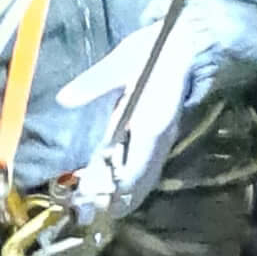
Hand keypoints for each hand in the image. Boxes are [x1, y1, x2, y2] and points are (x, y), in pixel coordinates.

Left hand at [57, 9, 210, 218]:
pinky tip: (113, 184)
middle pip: (139, 183)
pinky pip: (149, 168)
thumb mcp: (123, 59)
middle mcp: (161, 139)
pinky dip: (132, 182)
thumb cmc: (156, 49)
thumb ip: (95, 82)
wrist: (192, 42)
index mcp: (151, 123)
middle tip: (85, 213)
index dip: (110, 190)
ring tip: (95, 206)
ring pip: (146, 179)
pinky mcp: (165, 136)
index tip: (86, 202)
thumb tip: (64, 99)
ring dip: (122, 194)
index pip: (131, 171)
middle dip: (114, 200)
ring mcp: (166, 139)